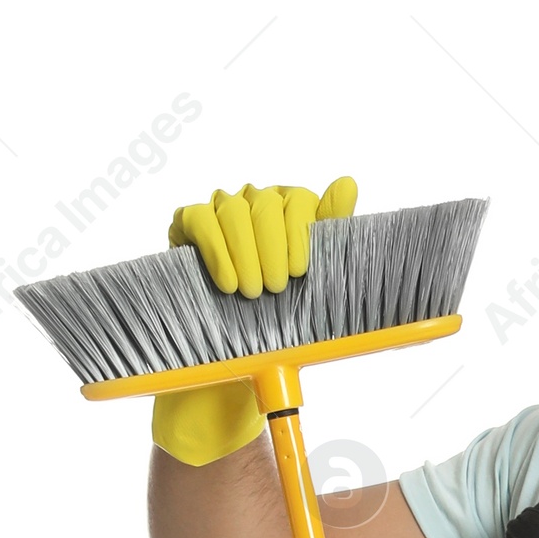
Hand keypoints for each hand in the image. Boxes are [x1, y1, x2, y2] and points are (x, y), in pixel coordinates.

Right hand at [151, 173, 358, 465]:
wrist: (238, 354)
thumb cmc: (283, 315)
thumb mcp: (316, 279)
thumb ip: (331, 229)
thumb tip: (348, 183)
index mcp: (290, 208)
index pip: (299, 199)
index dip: (298, 234)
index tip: (298, 271)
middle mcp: (256, 201)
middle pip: (265, 203)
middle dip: (271, 248)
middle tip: (274, 289)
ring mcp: (221, 209)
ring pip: (232, 209)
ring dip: (244, 254)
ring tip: (251, 292)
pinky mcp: (189, 222)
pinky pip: (200, 219)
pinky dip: (215, 251)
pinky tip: (227, 283)